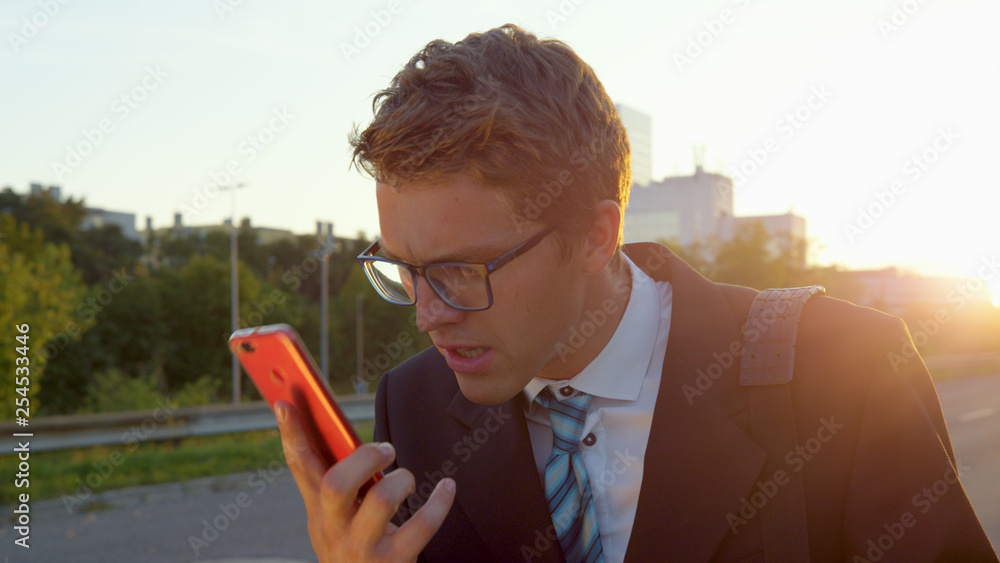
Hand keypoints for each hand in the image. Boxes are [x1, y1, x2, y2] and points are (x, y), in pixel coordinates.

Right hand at [275, 400, 454, 561]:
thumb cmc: (354, 547)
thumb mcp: (333, 521)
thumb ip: (333, 483)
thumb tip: (335, 432)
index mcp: (319, 512)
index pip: (299, 467)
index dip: (292, 434)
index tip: (286, 402)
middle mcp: (334, 530)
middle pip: (337, 484)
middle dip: (364, 457)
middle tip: (385, 450)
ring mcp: (362, 548)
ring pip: (381, 500)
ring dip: (402, 479)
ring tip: (406, 480)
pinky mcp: (393, 562)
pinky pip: (421, 526)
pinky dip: (439, 502)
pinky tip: (446, 488)